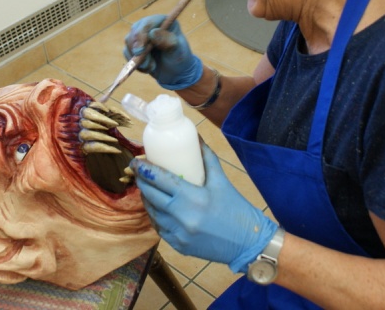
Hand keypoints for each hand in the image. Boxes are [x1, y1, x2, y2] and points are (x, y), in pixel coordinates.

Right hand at [123, 15, 202, 89]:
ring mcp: (140, 36)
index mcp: (162, 21)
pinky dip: (135, 63)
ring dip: (137, 58)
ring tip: (152, 67)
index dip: (141, 35)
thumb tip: (152, 33)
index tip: (141, 50)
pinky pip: (127, 52)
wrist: (176, 72)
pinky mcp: (134, 47)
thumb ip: (167, 41)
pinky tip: (148, 68)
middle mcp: (150, 26)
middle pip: (135, 31)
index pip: (147, 23)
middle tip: (144, 63)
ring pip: (129, 42)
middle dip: (137, 48)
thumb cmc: (179, 58)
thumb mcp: (177, 50)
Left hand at [131, 142, 277, 272]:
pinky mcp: (178, 246)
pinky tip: (156, 207)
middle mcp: (182, 216)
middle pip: (151, 195)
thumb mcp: (222, 181)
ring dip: (146, 198)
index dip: (144, 169)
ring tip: (146, 187)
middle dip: (141, 181)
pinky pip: (159, 228)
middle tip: (139, 172)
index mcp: (193, 198)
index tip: (136, 161)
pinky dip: (155, 216)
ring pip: (152, 212)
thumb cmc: (237, 210)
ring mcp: (178, 233)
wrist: (248, 244)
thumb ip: (207, 158)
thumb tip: (196, 138)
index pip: (160, 179)